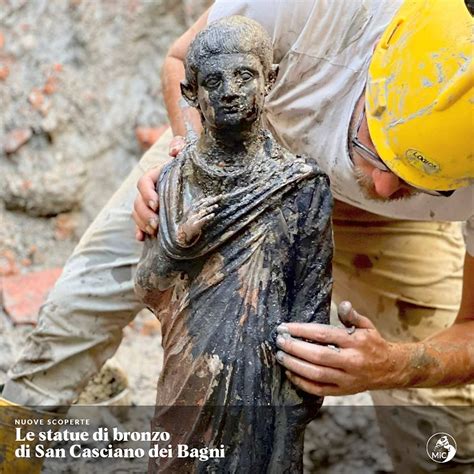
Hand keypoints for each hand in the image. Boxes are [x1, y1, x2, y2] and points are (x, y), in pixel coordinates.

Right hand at [133, 136, 185, 240]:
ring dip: (142, 223)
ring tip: (154, 232)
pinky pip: (141, 223)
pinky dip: (140, 231)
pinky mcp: (153, 214)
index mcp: (154, 175)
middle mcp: (149, 190)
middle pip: (138, 201)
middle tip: (156, 225)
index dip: (147, 193)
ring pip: (137, 213)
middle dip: (145, 214)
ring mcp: (149, 203)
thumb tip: (174, 151)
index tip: (156, 204)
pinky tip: (141, 238)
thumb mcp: (186, 150)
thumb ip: (179, 146)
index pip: (144, 182)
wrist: (194, 173)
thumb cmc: (190, 161)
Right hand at [176, 195, 221, 246]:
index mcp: (194, 207)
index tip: (217, 195)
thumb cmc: (191, 220)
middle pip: (204, 204)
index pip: (203, 201)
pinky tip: (213, 215)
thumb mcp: (194, 211)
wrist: (184, 231)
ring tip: (217, 205)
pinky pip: (203, 219)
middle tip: (219, 197)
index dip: (210, 198)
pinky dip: (208, 217)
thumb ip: (201, 205)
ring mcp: (195, 217)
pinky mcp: (196, 224)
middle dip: (212, 200)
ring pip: (204, 211)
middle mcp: (194, 211)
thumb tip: (208, 198)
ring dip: (210, 208)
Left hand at [275, 301, 404, 395]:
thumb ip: (352, 315)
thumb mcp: (366, 326)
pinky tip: (290, 373)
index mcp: (355, 342)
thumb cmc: (373, 344)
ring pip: (316, 374)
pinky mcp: (343, 391)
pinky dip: (302, 383)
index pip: (323, 334)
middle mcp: (351, 361)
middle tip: (279, 341)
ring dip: (295, 365)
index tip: (285, 327)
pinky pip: (319, 390)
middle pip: (317, 356)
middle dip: (294, 348)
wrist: (391, 369)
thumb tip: (343, 304)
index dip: (301, 331)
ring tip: (280, 356)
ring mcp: (347, 379)